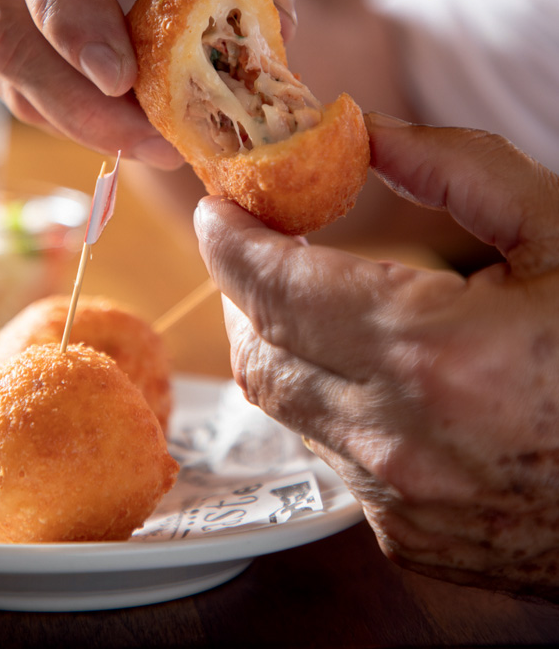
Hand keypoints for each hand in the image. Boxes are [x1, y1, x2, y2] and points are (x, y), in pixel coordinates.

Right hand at [0, 0, 297, 162]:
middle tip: (155, 141)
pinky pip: (6, 80)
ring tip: (156, 144)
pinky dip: (65, 114)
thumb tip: (275, 18)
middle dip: (78, 96)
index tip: (119, 79)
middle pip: (4, 17)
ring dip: (76, 118)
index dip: (71, 13)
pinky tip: (123, 126)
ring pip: (0, 62)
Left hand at [194, 114, 558, 600]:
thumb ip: (458, 169)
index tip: (218, 209)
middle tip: (264, 244)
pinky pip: (332, 455)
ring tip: (316, 298)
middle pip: (259, 355)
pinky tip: (377, 370)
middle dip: (243, 291)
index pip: (277, 289)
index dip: (231, 242)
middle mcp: (399, 442)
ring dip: (284, 344)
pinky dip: (331, 400)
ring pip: (288, 409)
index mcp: (435, 354)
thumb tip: (366, 133)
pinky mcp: (411, 541)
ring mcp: (402, 504)